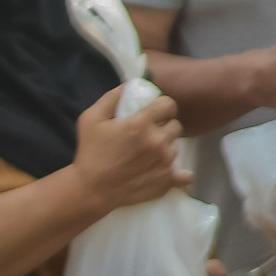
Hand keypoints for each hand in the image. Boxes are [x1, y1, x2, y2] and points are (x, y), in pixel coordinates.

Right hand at [73, 86, 189, 205]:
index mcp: (142, 124)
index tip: (155, 112)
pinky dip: (180, 174)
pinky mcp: (167, 181)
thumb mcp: (91, 118)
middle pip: (176, 126)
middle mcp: (159, 141)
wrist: (92, 189)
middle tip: (150, 133)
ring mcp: (166, 162)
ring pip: (176, 148)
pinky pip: (185, 176)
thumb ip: (111, 98)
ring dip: (166, 147)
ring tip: (149, 154)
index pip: (169, 105)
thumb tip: (128, 86)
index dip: (162, 106)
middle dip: (165, 126)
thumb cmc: (90, 152)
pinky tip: (171, 172)